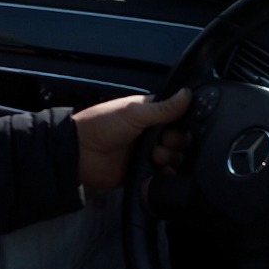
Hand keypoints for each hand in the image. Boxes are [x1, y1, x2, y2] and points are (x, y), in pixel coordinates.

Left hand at [72, 88, 191, 190]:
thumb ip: (163, 107)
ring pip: (175, 157)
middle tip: (162, 142)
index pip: (179, 117)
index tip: (181, 126)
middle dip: (176, 142)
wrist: (80, 153)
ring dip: (171, 157)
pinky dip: (168, 174)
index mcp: (151, 114)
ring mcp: (149, 153)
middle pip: (180, 139)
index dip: (184, 123)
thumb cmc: (102, 125)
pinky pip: (165, 175)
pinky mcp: (144, 172)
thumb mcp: (134, 113)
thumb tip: (187, 93)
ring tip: (155, 156)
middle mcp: (152, 133)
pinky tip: (163, 171)